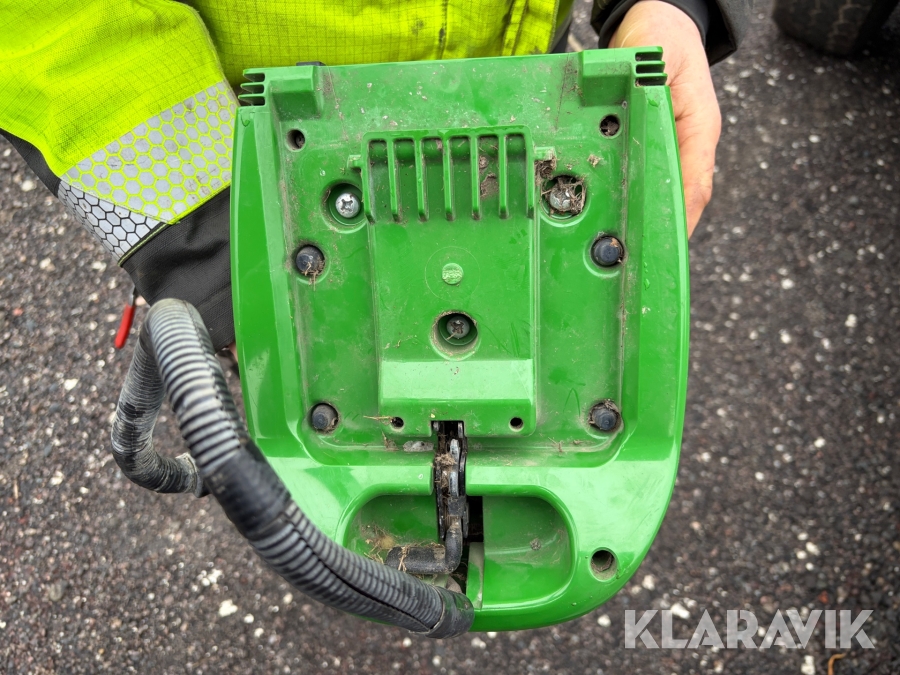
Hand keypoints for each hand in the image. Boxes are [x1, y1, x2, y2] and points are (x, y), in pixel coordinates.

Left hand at [610, 0, 720, 236]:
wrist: (657, 23)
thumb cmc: (664, 37)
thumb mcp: (660, 56)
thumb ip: (652, 90)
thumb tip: (643, 118)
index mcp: (698, 130)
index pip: (692, 185)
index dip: (678, 220)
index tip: (663, 248)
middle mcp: (687, 146)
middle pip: (677, 200)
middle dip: (657, 230)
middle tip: (635, 260)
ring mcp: (670, 149)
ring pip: (659, 194)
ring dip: (642, 219)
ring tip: (623, 251)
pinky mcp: (650, 147)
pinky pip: (641, 180)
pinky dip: (628, 198)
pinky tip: (612, 218)